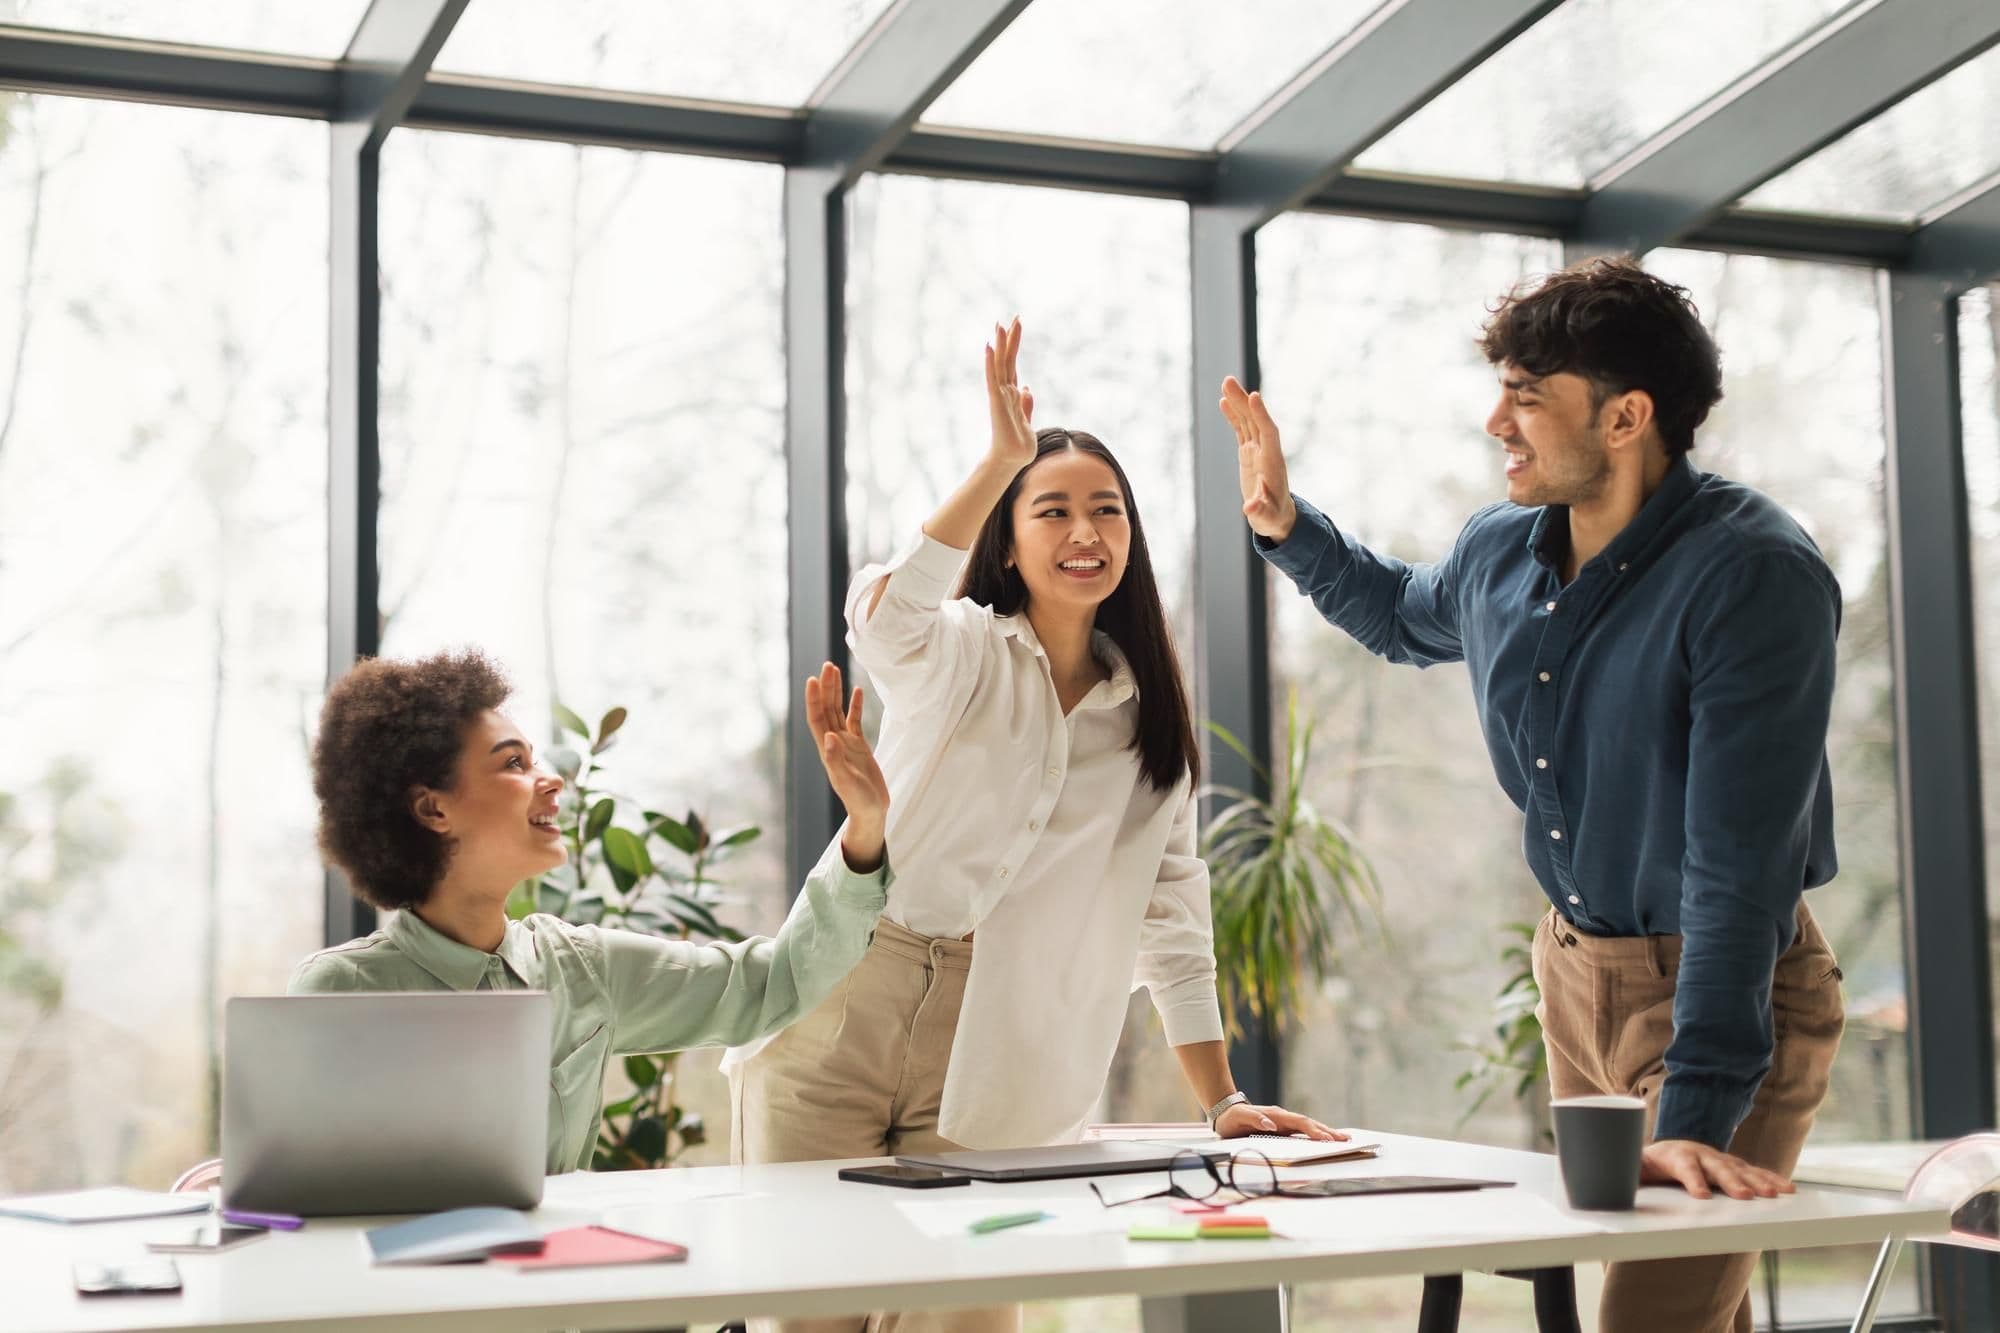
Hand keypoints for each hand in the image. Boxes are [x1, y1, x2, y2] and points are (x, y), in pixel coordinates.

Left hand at [805, 662, 888, 871]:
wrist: (871, 811)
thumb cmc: (858, 801)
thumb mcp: (847, 782)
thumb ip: (836, 761)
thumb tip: (828, 736)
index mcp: (828, 750)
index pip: (818, 719)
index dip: (815, 700)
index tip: (813, 680)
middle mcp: (834, 743)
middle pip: (827, 710)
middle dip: (826, 688)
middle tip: (827, 665)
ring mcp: (846, 744)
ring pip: (838, 711)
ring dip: (837, 692)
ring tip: (836, 670)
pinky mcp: (859, 746)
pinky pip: (855, 721)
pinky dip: (855, 705)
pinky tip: (857, 691)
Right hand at [986, 317, 1036, 470]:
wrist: (1011, 460)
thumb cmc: (1018, 445)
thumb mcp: (1027, 421)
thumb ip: (1026, 405)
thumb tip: (1027, 388)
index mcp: (1012, 394)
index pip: (1012, 364)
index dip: (1014, 344)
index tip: (1017, 325)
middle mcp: (1004, 391)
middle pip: (1007, 359)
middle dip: (1010, 338)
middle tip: (1014, 316)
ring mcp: (999, 395)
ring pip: (1000, 364)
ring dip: (1000, 344)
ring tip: (1000, 324)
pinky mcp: (996, 402)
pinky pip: (993, 378)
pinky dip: (990, 362)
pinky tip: (989, 347)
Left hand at [1215, 1102, 1346, 1141]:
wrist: (1225, 1112)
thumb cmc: (1232, 1118)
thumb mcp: (1239, 1118)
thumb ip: (1254, 1119)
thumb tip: (1271, 1125)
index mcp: (1276, 1116)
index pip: (1300, 1123)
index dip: (1314, 1131)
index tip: (1327, 1139)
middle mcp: (1283, 1118)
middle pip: (1310, 1124)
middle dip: (1328, 1132)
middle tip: (1345, 1140)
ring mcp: (1284, 1123)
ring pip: (1309, 1127)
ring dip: (1326, 1133)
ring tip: (1343, 1140)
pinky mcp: (1283, 1129)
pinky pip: (1302, 1132)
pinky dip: (1316, 1135)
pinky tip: (1325, 1140)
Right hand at [1218, 376, 1297, 542]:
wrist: (1277, 517)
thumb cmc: (1272, 518)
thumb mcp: (1266, 518)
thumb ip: (1259, 512)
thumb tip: (1250, 509)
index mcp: (1272, 463)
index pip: (1268, 433)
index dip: (1261, 415)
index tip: (1253, 396)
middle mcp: (1266, 451)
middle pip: (1256, 420)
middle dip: (1243, 401)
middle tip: (1228, 381)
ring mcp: (1257, 450)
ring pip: (1248, 420)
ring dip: (1237, 402)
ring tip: (1225, 382)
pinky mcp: (1249, 453)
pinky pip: (1241, 429)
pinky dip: (1233, 415)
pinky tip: (1223, 401)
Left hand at [1640, 1139, 1793, 1200]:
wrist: (1663, 1150)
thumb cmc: (1646, 1164)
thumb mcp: (1632, 1168)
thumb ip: (1625, 1175)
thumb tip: (1609, 1182)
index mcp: (1673, 1155)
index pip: (1684, 1166)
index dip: (1693, 1180)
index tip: (1702, 1196)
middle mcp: (1699, 1153)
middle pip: (1716, 1167)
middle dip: (1731, 1181)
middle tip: (1745, 1196)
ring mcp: (1718, 1158)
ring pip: (1740, 1169)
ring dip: (1758, 1181)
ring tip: (1774, 1194)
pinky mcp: (1731, 1166)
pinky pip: (1754, 1172)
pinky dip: (1770, 1179)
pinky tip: (1786, 1189)